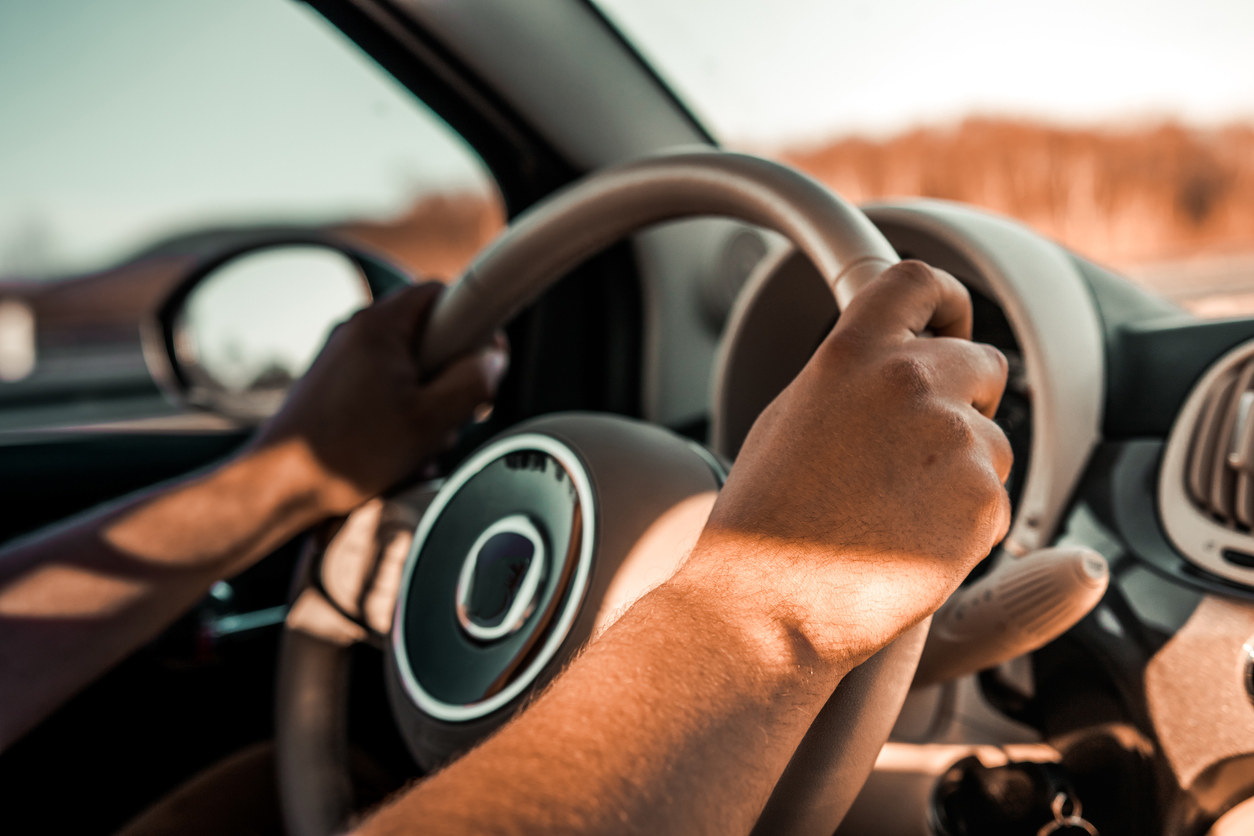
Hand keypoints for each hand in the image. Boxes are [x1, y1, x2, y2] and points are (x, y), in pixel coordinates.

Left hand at [248, 281, 507, 516]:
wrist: (280, 485)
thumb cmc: (347, 453)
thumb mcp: (430, 421)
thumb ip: (473, 382)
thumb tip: (491, 360)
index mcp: (380, 326)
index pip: (444, 293)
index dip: (474, 323)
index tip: (483, 359)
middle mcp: (357, 331)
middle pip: (429, 336)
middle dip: (450, 376)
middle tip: (454, 412)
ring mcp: (342, 359)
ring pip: (409, 368)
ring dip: (426, 404)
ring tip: (419, 441)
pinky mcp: (334, 387)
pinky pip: (384, 390)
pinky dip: (400, 415)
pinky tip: (398, 452)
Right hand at [681, 261, 1011, 673]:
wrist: (767, 605)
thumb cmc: (764, 523)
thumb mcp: (791, 418)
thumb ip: (852, 378)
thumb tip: (893, 367)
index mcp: (852, 354)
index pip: (919, 282)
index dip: (946, 301)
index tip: (950, 324)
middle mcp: (910, 382)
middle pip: (983, 363)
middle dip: (967, 400)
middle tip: (924, 450)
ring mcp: (953, 440)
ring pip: (994, 441)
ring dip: (964, 471)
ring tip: (898, 514)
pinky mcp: (984, 501)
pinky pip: (996, 499)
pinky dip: (967, 524)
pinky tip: (910, 544)